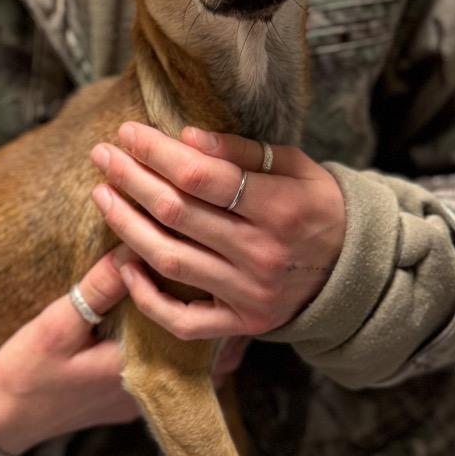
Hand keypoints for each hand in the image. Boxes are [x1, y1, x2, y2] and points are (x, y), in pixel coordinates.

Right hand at [0, 248, 247, 455]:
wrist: (3, 418)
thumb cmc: (28, 372)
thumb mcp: (57, 325)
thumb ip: (98, 290)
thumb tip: (133, 247)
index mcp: (141, 370)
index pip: (199, 336)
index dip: (214, 301)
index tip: (217, 265)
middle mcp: (153, 390)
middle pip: (211, 353)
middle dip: (220, 314)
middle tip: (223, 270)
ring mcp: (146, 397)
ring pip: (198, 364)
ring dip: (204, 329)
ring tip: (206, 287)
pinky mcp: (135, 396)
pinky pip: (176, 369)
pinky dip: (183, 342)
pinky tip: (174, 312)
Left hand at [89, 123, 345, 339]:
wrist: (353, 272)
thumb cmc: (316, 207)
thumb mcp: (295, 167)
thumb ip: (242, 152)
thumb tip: (185, 138)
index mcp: (279, 206)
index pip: (200, 175)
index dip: (155, 151)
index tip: (127, 132)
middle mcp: (261, 253)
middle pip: (176, 212)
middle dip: (130, 178)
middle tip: (101, 155)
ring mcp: (249, 293)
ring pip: (168, 259)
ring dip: (125, 224)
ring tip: (102, 194)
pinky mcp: (240, 324)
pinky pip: (181, 319)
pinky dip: (146, 296)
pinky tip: (123, 264)